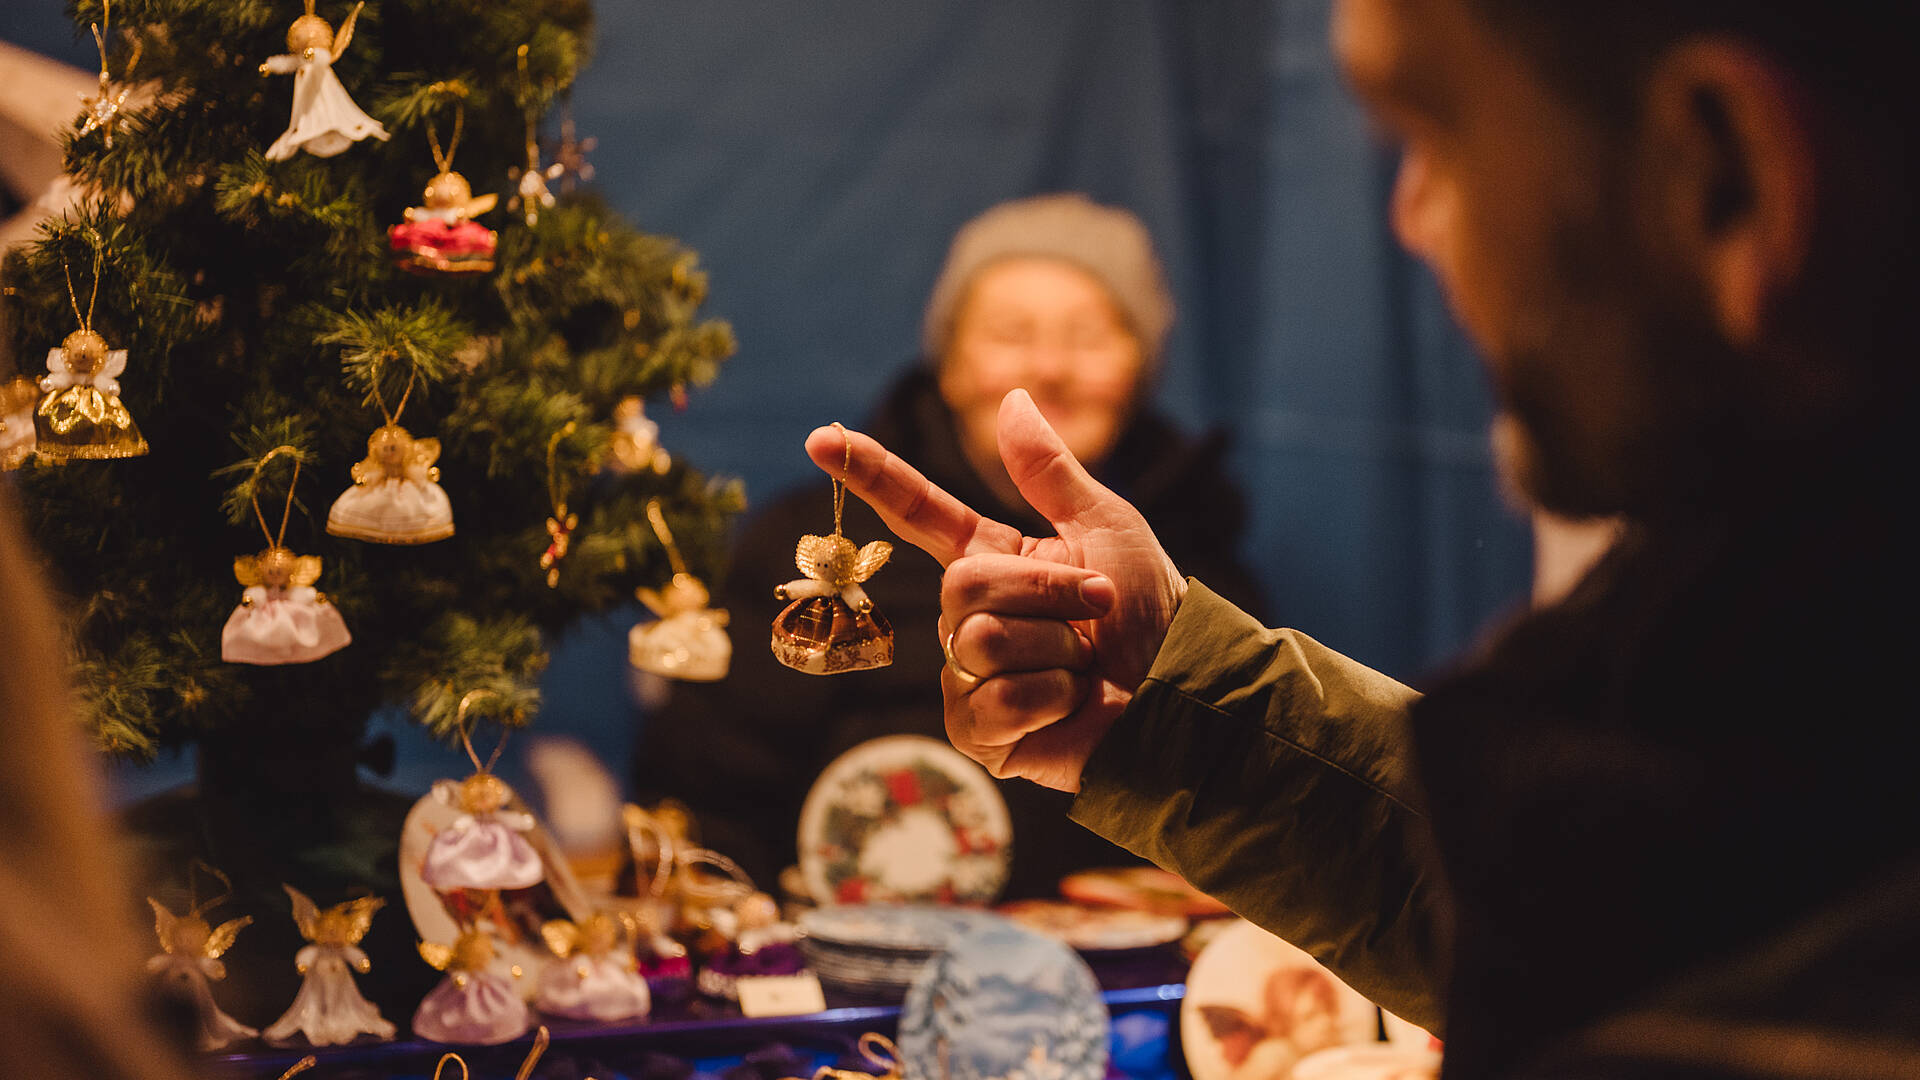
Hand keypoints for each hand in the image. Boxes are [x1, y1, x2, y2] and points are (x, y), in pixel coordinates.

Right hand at [806, 389, 1185, 790]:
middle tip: (1096, 609)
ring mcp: (967, 676)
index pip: (918, 512)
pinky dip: (1048, 699)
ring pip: (978, 641)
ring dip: (1055, 651)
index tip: (820, 439)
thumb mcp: (1106, 528)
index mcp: (993, 558)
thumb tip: (1011, 395)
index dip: (871, 475)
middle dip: (1045, 592)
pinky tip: (1068, 707)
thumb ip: (1049, 471)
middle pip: (963, 585)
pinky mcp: (977, 732)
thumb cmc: (1150, 612)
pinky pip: (991, 702)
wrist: (1180, 693)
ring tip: (1084, 666)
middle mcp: (968, 616)